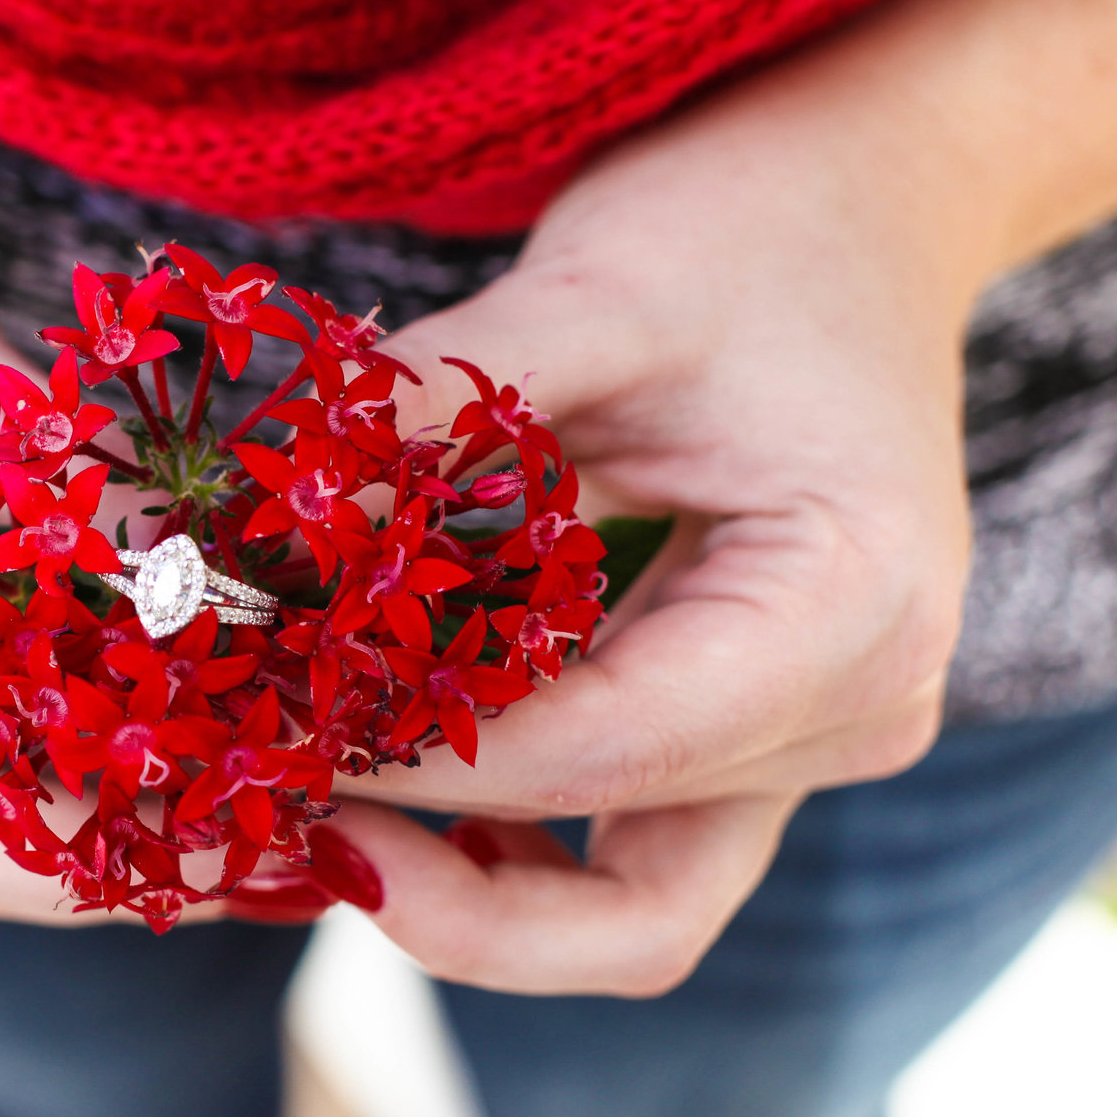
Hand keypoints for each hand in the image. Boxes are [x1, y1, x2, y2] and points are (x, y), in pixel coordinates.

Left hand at [334, 82, 989, 994]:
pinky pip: (626, 859)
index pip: (608, 746)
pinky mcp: (754, 740)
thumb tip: (255, 522)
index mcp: (852, 608)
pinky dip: (504, 853)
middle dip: (435, 871)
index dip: (419, 762)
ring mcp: (817, 744)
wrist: (858, 199)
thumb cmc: (749, 219)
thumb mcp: (596, 289)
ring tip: (309, 808)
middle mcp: (861, 710)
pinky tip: (383, 781)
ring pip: (632, 917)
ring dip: (469, 896)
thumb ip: (439, 411)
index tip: (262, 729)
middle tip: (269, 807)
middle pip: (630, 891)